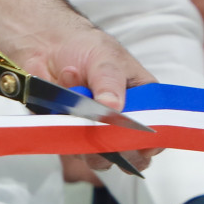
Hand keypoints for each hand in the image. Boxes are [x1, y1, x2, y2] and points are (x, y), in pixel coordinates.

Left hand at [18, 25, 159, 173]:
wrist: (47, 46)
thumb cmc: (85, 47)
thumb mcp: (105, 59)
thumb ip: (109, 83)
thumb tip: (113, 108)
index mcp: (143, 100)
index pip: (156, 130)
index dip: (150, 142)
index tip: (138, 145)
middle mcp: (122, 121)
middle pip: (130, 152)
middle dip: (116, 148)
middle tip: (101, 130)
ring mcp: (96, 131)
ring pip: (99, 157)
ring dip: (88, 142)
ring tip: (76, 109)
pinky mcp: (71, 134)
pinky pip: (71, 149)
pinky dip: (66, 133)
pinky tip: (61, 108)